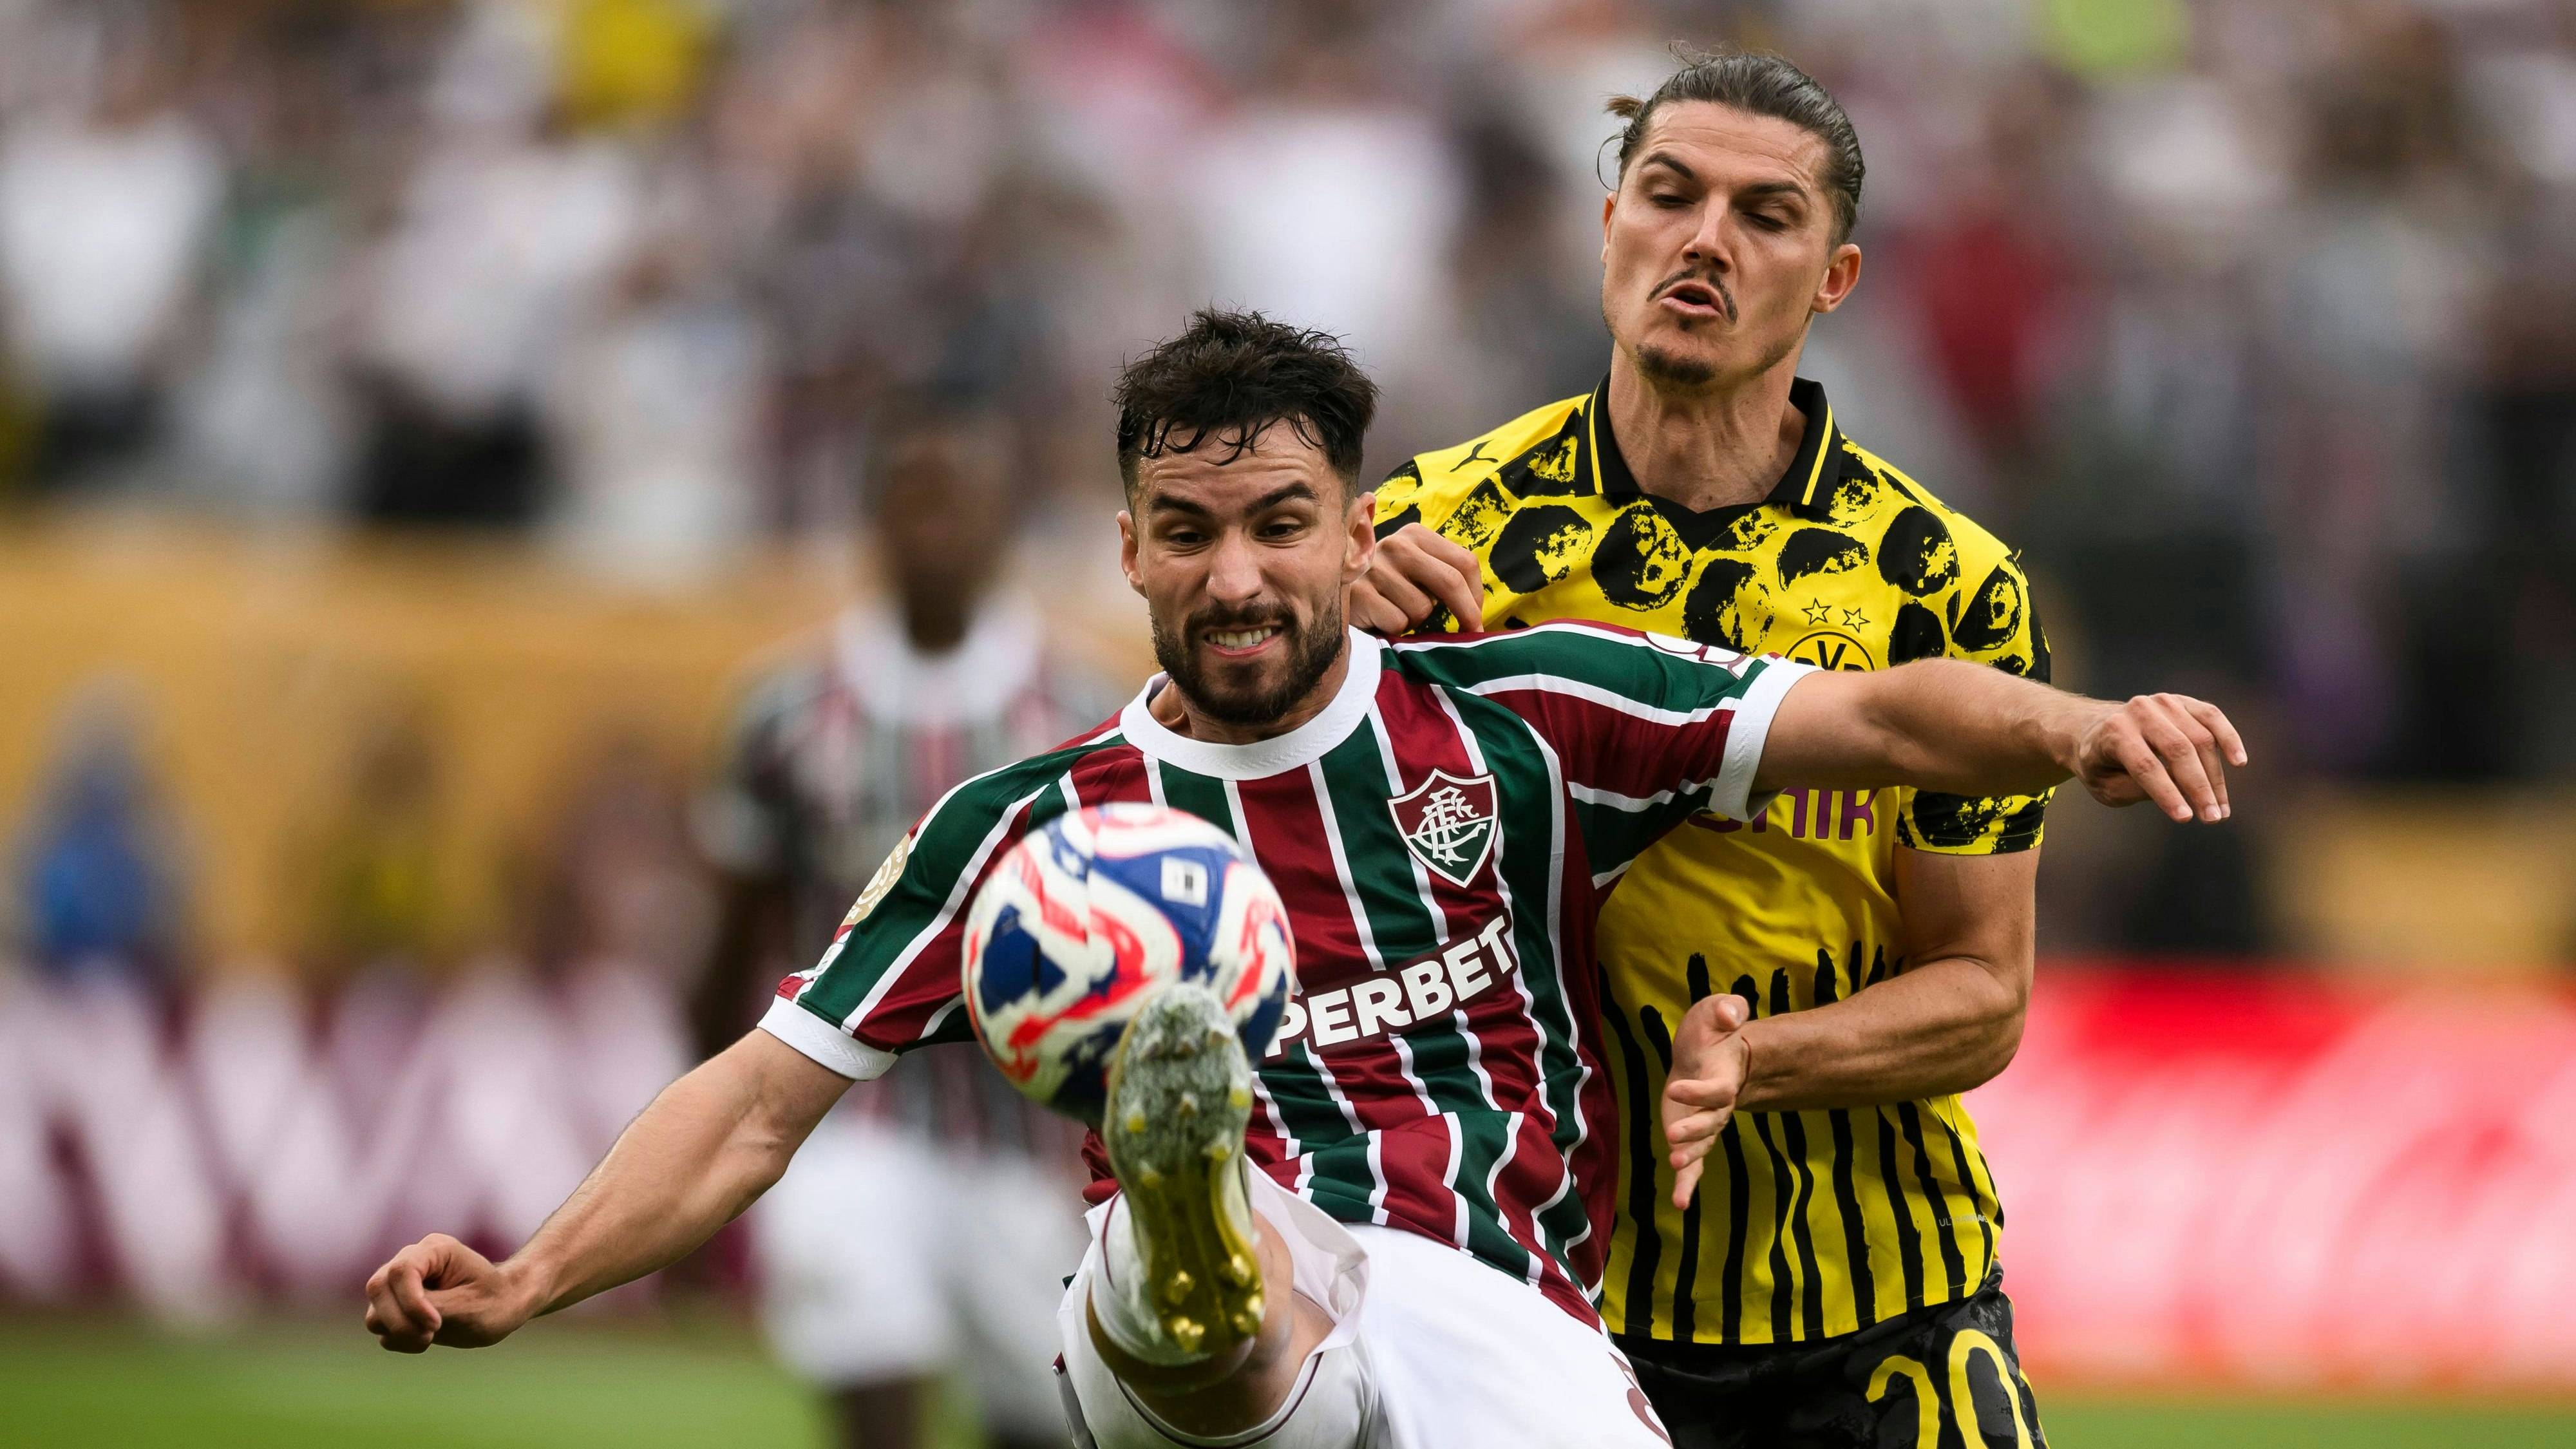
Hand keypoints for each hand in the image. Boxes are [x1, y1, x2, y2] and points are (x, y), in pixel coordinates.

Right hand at [364, 1233, 539, 1352]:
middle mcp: (412, 1261)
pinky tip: (426, 1339)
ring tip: (431, 1337)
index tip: (435, 1325)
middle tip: (432, 1335)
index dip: (411, 1302)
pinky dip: (399, 1340)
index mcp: (435, 1249)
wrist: (502, 1308)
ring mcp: (399, 1284)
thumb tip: (385, 1314)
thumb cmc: (493, 1302)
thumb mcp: (468, 1306)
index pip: (401, 1270)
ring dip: (399, 1332)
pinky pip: (380, 1328)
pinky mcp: (395, 1306)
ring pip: (374, 1312)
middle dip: (401, 1320)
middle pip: (378, 1288)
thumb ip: (430, 1307)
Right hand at [1347, 523, 1482, 635]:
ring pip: (1422, 608)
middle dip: (1466, 612)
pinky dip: (1396, 630)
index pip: (1464, 562)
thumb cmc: (1388, 588)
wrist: (1335, 592)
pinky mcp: (1360, 593)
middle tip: (1471, 633)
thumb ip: (1442, 576)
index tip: (1477, 616)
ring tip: (1397, 612)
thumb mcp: (1416, 570)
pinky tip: (1380, 619)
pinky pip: (1398, 622)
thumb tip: (1477, 609)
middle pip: (1449, 581)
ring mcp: (1376, 568)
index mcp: (1416, 535)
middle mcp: (1397, 544)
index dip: (1476, 594)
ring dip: (1416, 621)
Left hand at [1660, 993, 1752, 1210]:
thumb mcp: (1718, 1010)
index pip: (1716, 1090)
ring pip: (1702, 1146)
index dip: (1699, 1091)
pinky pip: (1693, 1165)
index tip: (1677, 1088)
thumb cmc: (1714, 1031)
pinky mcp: (1691, 1136)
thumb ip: (1728, 1008)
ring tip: (1675, 1166)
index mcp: (1725, 1078)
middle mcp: (1718, 1106)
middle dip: (1694, 1131)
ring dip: (1689, 1158)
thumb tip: (1731, 1013)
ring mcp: (1705, 1124)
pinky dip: (1687, 1184)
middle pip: (1711, 1123)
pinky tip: (1681, 1204)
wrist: (1710, 1053)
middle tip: (1674, 1136)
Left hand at [2065, 693, 2247, 823]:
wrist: (2094, 728)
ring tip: (2221, 809)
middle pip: (2178, 750)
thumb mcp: (2105, 785)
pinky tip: (2238, 762)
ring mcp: (2163, 702)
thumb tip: (2180, 791)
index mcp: (2114, 732)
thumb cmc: (2101, 764)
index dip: (2167, 793)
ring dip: (2215, 777)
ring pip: (2200, 738)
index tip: (2186, 818)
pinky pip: (2212, 716)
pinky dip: (2229, 738)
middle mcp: (2139, 711)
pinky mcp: (2182, 701)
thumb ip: (2137, 788)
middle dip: (2199, 788)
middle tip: (2213, 819)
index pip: (2145, 765)